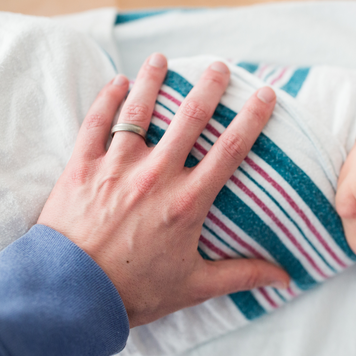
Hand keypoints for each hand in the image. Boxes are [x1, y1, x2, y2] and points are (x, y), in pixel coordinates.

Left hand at [38, 53, 289, 327]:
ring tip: (162, 60)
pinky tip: (117, 82)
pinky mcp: (82, 168)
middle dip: (208, 87)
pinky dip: (107, 99)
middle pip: (190, 118)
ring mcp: (116, 167)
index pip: (230, 150)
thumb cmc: (135, 291)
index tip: (265, 95)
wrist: (71, 295)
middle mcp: (155, 176)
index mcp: (187, 202)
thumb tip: (284, 278)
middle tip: (220, 67)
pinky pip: (96, 123)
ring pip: (138, 111)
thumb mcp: (194, 286)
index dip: (252, 119)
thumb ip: (241, 275)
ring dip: (153, 81)